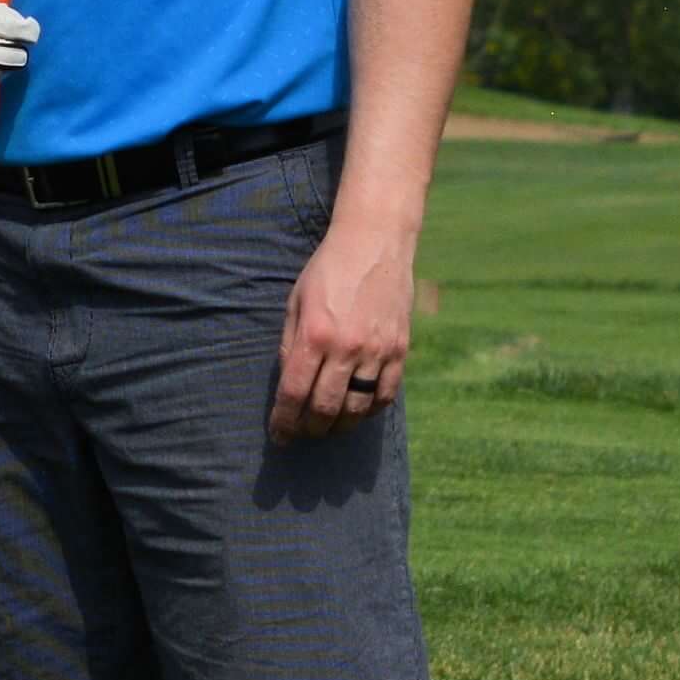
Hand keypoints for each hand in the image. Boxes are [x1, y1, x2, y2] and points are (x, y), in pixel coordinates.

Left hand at [271, 217, 415, 441]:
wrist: (375, 242)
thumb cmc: (327, 270)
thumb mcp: (296, 302)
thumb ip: (291, 344)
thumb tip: (288, 384)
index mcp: (315, 335)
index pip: (294, 393)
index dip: (283, 421)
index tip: (279, 436)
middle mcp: (347, 347)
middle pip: (325, 408)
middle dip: (309, 429)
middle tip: (301, 435)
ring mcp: (377, 351)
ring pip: (357, 408)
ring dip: (339, 425)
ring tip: (327, 427)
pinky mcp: (400, 350)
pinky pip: (386, 395)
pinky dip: (370, 411)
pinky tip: (357, 411)